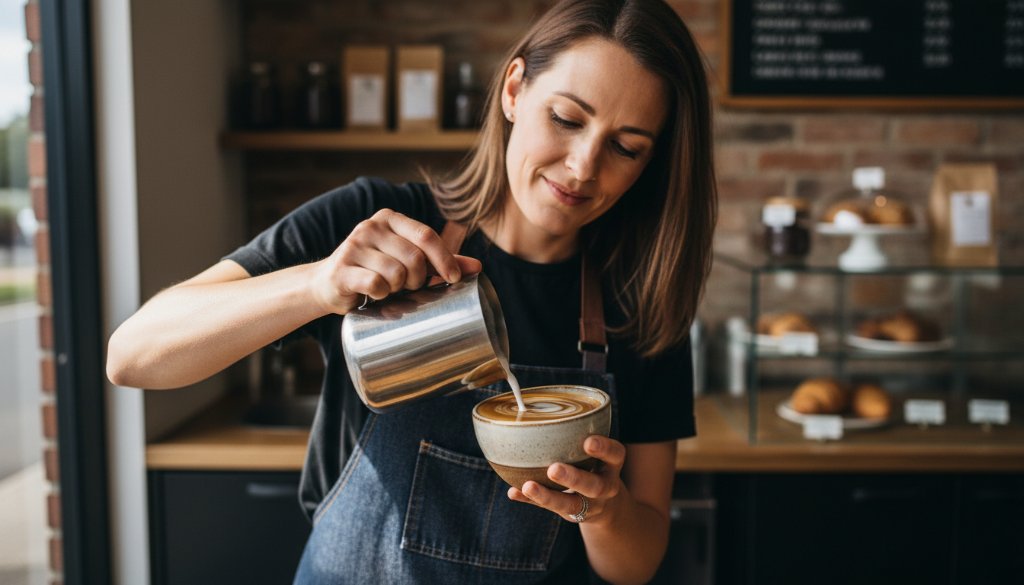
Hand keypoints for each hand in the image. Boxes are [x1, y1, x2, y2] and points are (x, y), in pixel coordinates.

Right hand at [309, 209, 481, 313]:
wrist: (328, 284)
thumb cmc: (376, 271)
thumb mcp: (408, 262)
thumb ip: (439, 261)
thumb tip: (477, 266)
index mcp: (390, 219)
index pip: (427, 235)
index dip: (444, 259)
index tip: (453, 278)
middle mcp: (371, 227)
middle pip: (414, 256)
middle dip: (419, 279)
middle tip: (410, 287)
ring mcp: (354, 246)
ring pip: (396, 272)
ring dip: (398, 288)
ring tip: (390, 289)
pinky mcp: (342, 268)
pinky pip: (375, 284)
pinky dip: (381, 294)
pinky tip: (374, 294)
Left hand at [507, 435, 626, 525]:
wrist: (606, 505)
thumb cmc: (593, 465)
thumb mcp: (598, 453)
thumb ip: (577, 439)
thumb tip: (533, 417)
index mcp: (611, 465)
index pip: (615, 454)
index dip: (604, 448)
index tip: (588, 442)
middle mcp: (605, 487)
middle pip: (594, 486)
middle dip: (573, 478)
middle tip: (553, 469)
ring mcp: (590, 505)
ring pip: (572, 505)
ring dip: (548, 496)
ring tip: (528, 486)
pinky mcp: (572, 515)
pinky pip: (550, 510)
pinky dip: (531, 501)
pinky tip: (514, 493)